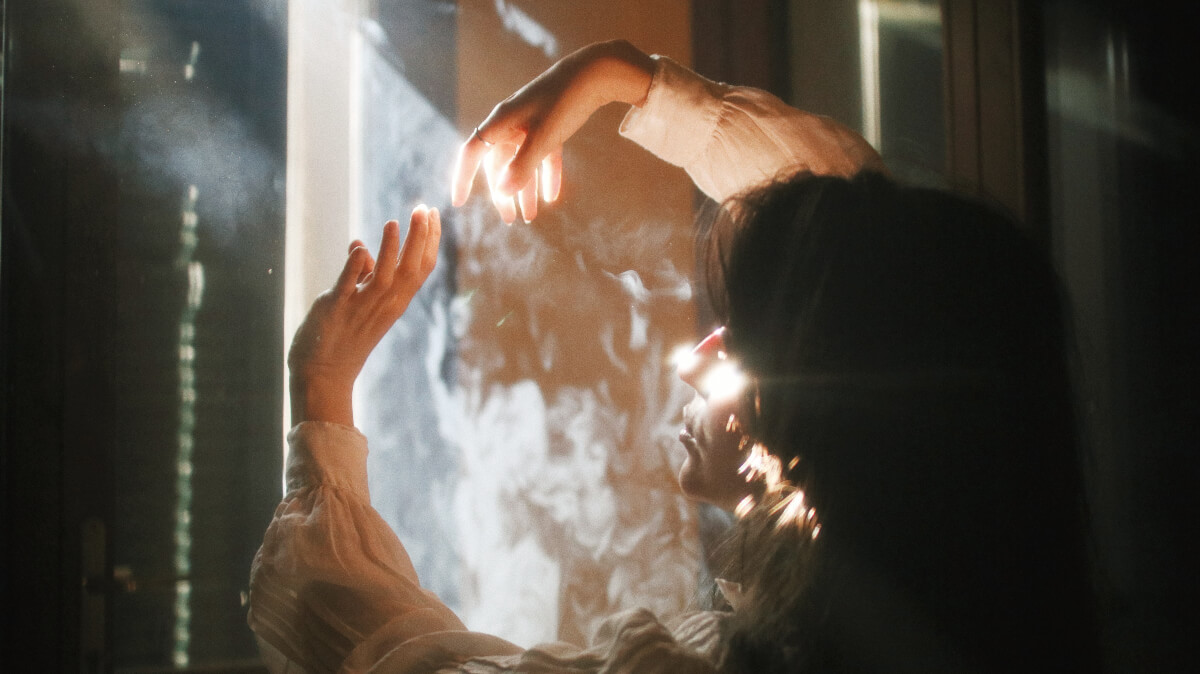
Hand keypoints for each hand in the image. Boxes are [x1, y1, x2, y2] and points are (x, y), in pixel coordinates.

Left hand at [288, 206, 441, 426]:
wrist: (322, 375)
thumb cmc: (343, 338)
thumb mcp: (360, 304)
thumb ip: (363, 275)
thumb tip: (361, 247)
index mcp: (395, 302)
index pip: (421, 268)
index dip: (430, 240)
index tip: (432, 213)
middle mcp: (384, 305)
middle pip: (411, 269)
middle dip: (419, 238)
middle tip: (423, 209)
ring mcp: (361, 308)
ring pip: (385, 277)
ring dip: (391, 249)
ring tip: (394, 222)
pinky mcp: (336, 309)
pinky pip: (348, 286)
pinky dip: (355, 267)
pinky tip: (359, 246)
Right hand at [451, 39, 654, 223]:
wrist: (594, 74)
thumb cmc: (563, 103)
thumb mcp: (542, 138)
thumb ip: (522, 167)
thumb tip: (501, 193)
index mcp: (500, 122)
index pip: (472, 153)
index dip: (463, 178)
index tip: (459, 202)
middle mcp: (510, 123)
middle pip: (498, 164)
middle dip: (503, 194)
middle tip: (510, 220)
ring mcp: (530, 124)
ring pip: (521, 163)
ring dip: (525, 190)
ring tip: (530, 217)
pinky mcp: (549, 125)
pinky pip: (542, 156)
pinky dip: (546, 176)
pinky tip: (551, 197)